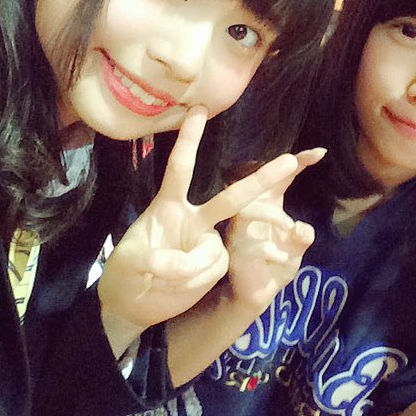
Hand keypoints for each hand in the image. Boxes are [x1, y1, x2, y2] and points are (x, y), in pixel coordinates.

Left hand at [98, 107, 305, 336]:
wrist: (133, 306)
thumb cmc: (126, 274)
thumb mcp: (132, 263)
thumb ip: (160, 259)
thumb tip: (184, 263)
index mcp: (168, 206)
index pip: (181, 168)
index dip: (189, 139)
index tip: (199, 109)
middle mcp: (193, 220)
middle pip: (231, 198)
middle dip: (261, 179)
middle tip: (289, 159)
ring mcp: (206, 244)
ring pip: (214, 250)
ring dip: (190, 268)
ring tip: (163, 278)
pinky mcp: (212, 267)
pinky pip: (215, 268)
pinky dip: (195, 279)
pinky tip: (176, 286)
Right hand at [224, 148, 325, 314]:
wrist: (258, 295)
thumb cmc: (276, 264)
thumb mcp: (297, 247)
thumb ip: (303, 236)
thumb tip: (302, 229)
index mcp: (267, 205)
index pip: (281, 178)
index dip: (299, 162)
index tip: (320, 152)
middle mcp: (249, 214)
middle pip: (253, 184)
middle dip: (270, 170)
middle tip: (294, 162)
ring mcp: (239, 233)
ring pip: (246, 211)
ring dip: (272, 216)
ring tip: (290, 227)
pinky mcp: (235, 253)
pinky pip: (251, 245)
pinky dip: (271, 250)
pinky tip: (282, 258)